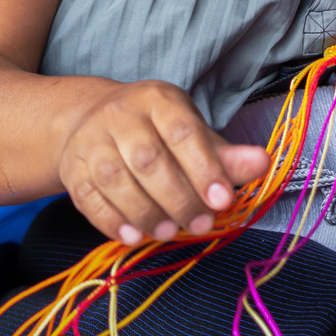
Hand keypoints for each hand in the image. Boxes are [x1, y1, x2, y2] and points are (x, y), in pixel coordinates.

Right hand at [58, 80, 269, 244]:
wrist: (92, 120)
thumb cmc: (156, 131)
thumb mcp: (192, 132)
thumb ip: (224, 154)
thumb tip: (263, 163)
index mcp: (158, 99)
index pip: (182, 132)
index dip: (204, 168)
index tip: (222, 201)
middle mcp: (121, 114)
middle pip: (148, 159)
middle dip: (178, 197)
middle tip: (199, 224)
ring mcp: (91, 140)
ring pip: (116, 179)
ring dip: (145, 212)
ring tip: (168, 232)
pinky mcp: (72, 169)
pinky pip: (88, 198)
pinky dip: (111, 221)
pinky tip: (133, 236)